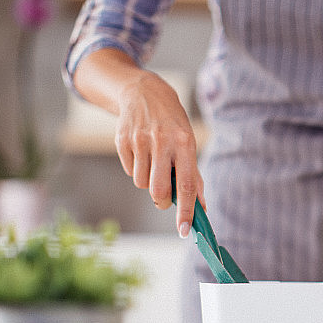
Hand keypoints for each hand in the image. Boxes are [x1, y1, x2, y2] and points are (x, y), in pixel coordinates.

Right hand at [115, 72, 204, 236]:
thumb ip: (194, 175)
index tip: (184, 230)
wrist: (144, 92)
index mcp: (184, 143)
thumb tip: (201, 207)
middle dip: (161, 201)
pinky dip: (137, 169)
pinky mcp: (121, 141)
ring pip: (142, 183)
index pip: (186, 184)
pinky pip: (130, 171)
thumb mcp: (188, 142)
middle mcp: (161, 141)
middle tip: (164, 198)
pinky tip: (141, 152)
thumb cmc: (172, 124)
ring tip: (153, 162)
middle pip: (158, 190)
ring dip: (148, 181)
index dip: (185, 210)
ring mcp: (139, 141)